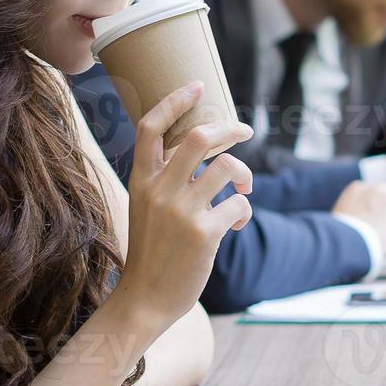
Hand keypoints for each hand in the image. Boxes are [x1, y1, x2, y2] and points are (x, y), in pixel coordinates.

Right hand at [117, 83, 255, 323]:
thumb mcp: (146, 209)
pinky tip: (236, 224)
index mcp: (141, 181)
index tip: (198, 85)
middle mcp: (159, 190)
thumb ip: (166, 180)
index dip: (175, 100)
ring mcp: (181, 211)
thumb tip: (207, 152)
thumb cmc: (152, 253)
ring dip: (244, 173)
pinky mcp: (204, 233)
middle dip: (231, 128)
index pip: (151, 127)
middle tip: (245, 131)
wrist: (145, 300)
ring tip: (243, 187)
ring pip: (227, 166)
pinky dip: (244, 210)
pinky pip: (239, 203)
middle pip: (200, 137)